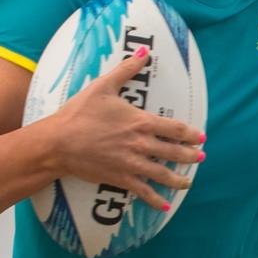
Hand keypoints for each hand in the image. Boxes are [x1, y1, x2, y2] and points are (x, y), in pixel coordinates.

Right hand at [47, 46, 205, 210]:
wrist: (57, 142)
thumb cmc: (79, 113)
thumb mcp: (103, 86)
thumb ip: (127, 70)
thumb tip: (145, 51)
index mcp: (141, 122)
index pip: (175, 129)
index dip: (191, 134)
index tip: (200, 138)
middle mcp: (141, 144)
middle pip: (174, 152)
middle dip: (190, 156)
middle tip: (200, 158)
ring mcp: (132, 164)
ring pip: (163, 174)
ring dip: (179, 179)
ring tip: (188, 182)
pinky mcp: (119, 178)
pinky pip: (143, 191)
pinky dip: (155, 200)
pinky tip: (164, 206)